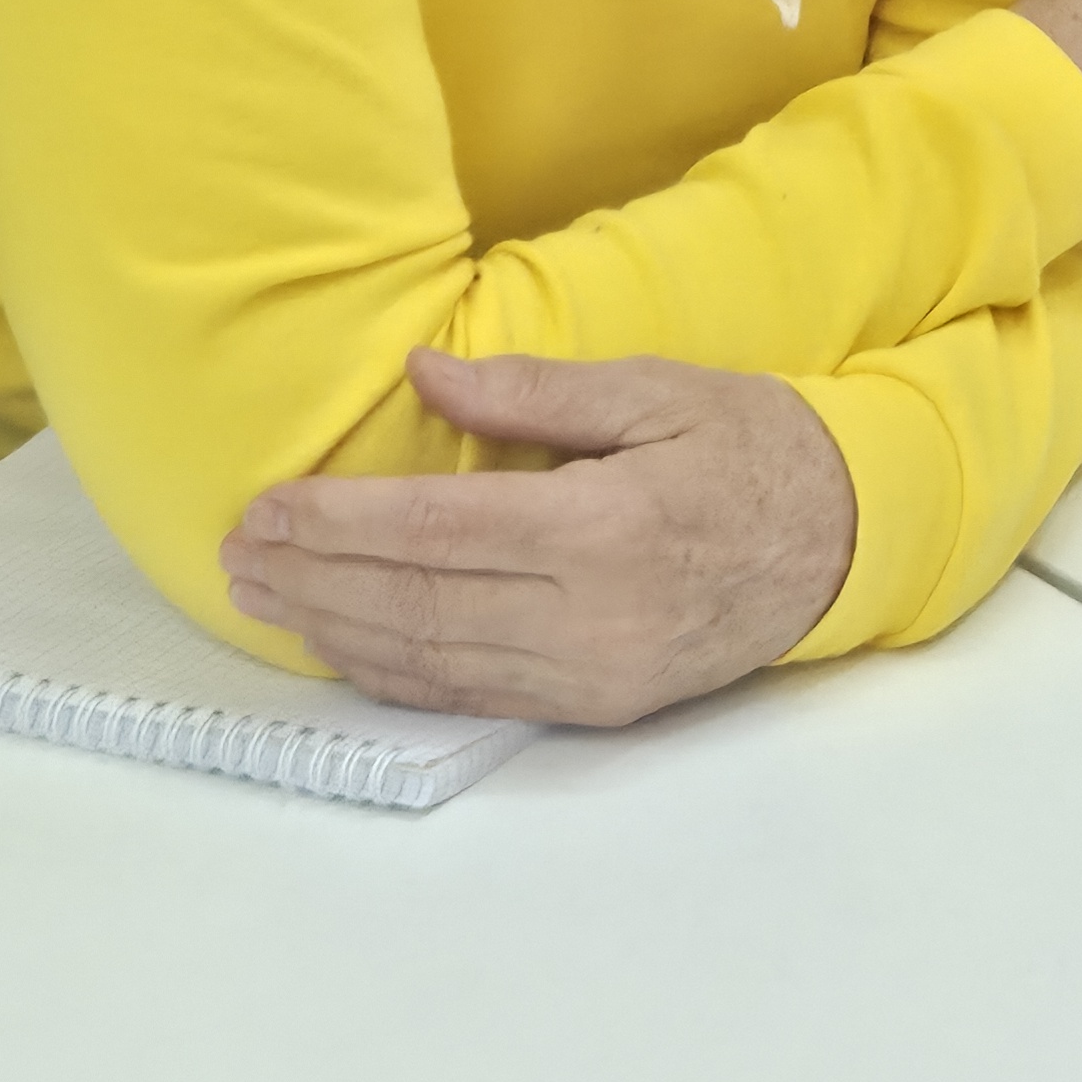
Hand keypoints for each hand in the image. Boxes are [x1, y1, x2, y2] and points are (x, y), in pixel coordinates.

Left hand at [218, 349, 856, 725]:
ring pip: (433, 660)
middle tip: (239, 555)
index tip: (269, 507)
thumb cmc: (751, 447)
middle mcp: (591, 617)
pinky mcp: (598, 706)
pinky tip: (344, 645)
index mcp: (605, 528)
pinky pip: (472, 694)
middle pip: (418, 603)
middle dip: (315, 580)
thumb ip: (532, 393)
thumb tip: (421, 376)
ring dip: (337, 632)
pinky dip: (395, 673)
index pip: (437, 532)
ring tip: (267, 599)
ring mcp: (593, 674)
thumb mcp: (655, 391)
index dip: (340, 524)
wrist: (843, 542)